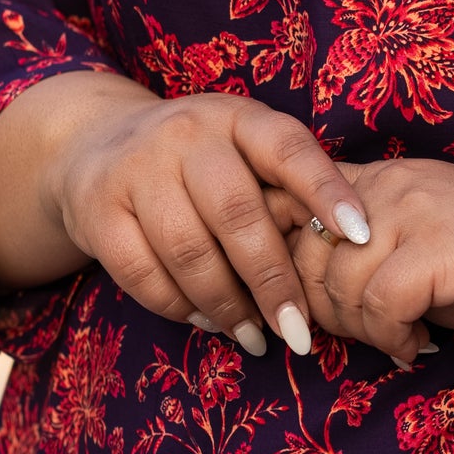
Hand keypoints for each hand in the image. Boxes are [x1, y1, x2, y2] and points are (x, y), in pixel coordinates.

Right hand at [0, 73, 370, 354]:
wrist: (92, 144)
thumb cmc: (197, 161)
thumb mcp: (242, 151)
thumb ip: (285, 187)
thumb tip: (347, 253)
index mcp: (237, 116)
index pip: (288, 148)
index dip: (326, 190)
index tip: (361, 236)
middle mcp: (185, 134)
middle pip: (237, 214)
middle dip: (274, 281)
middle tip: (300, 332)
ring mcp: (135, 168)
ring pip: (188, 251)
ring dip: (227, 306)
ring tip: (255, 337)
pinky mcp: (97, 209)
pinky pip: (143, 273)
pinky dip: (179, 307)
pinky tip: (208, 321)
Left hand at [277, 157, 453, 362]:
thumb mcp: (424, 238)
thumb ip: (371, 249)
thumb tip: (313, 293)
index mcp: (381, 178)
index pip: (295, 210)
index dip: (286, 267)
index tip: (308, 307)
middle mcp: (389, 185)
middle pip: (306, 255)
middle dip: (323, 310)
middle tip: (364, 334)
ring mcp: (414, 213)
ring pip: (341, 284)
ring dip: (362, 330)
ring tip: (399, 338)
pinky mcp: (439, 251)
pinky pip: (381, 305)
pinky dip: (392, 337)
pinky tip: (419, 343)